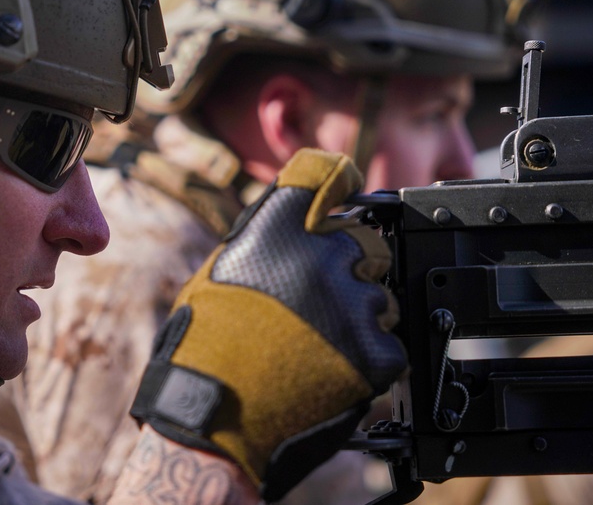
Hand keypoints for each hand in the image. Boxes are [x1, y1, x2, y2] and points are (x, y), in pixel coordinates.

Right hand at [130, 148, 406, 501]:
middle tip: (322, 300)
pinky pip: (389, 344)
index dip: (337, 178)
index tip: (346, 184)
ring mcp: (352, 303)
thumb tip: (297, 223)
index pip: (323, 172)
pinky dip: (368, 360)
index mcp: (275, 231)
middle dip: (352, 263)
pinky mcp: (375, 351)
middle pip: (367, 238)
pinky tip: (330, 372)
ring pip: (379, 297)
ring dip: (358, 317)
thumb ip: (263, 240)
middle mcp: (320, 256)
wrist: (214, 421)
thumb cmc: (203, 352)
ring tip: (317, 348)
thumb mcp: (218, 275)